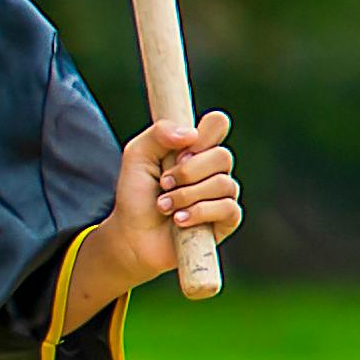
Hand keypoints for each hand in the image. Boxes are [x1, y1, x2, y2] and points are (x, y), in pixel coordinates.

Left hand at [106, 110, 242, 279]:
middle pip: (222, 156)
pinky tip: (179, 220)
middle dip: (188, 172)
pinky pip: (228, 208)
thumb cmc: (136, 195)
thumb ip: (158, 134)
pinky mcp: (226, 221)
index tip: (182, 149)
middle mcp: (214, 169)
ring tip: (164, 206)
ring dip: (186, 195)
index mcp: (196, 148)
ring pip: (224, 184)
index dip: (206, 132)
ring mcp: (222, 195)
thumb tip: (191, 134)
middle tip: (164, 183)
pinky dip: (199, 212)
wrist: (132, 235)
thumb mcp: (137, 156)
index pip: (218, 124)